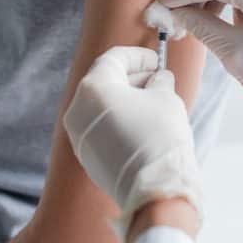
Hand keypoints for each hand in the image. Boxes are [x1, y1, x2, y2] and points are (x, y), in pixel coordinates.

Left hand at [63, 46, 201, 241]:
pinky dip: (119, 118)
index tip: (156, 60)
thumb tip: (158, 79)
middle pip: (104, 82)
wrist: (152, 186)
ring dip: (126, 98)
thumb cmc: (159, 135)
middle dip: (132, 77)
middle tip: (158, 79)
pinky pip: (101, 127)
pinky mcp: (87, 156)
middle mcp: (77, 110)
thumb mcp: (166, 97)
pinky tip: (143, 124)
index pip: (113, 59)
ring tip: (154, 102)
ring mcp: (79, 136)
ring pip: (101, 106)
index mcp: (94, 89)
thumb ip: (159, 81)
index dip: (138, 56)